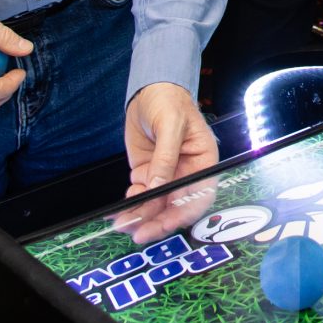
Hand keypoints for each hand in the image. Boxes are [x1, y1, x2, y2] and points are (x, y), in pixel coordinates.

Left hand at [112, 82, 219, 243]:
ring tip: (122, 223)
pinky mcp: (147, 173)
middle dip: (157, 221)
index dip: (184, 213)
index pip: (198, 196)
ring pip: (155, 204)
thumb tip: (158, 186)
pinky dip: (130, 204)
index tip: (166, 223)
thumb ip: (166, 157)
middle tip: (139, 233)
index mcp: (202, 162)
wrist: (150, 90)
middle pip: (174, 206)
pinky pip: (140, 195)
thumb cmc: (170, 101)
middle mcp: (186, 173)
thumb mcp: (171, 125)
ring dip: (140, 216)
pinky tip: (119, 208)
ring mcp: (165, 175)